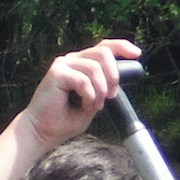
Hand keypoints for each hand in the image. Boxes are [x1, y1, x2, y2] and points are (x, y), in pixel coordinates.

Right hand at [20, 39, 141, 150]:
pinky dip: (89, 95)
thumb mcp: (93, 102)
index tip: (137, 55)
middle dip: (114, 74)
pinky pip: (83, 80)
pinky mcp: (56, 73)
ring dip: (100, 91)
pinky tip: (84, 106)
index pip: (104, 47)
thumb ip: (103, 89)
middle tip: (111, 95)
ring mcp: (63, 64)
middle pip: (103, 52)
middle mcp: (72, 60)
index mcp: (81, 64)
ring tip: (94, 106)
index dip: (122, 47)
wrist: (42, 132)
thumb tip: (116, 83)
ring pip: (94, 68)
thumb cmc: (64, 120)